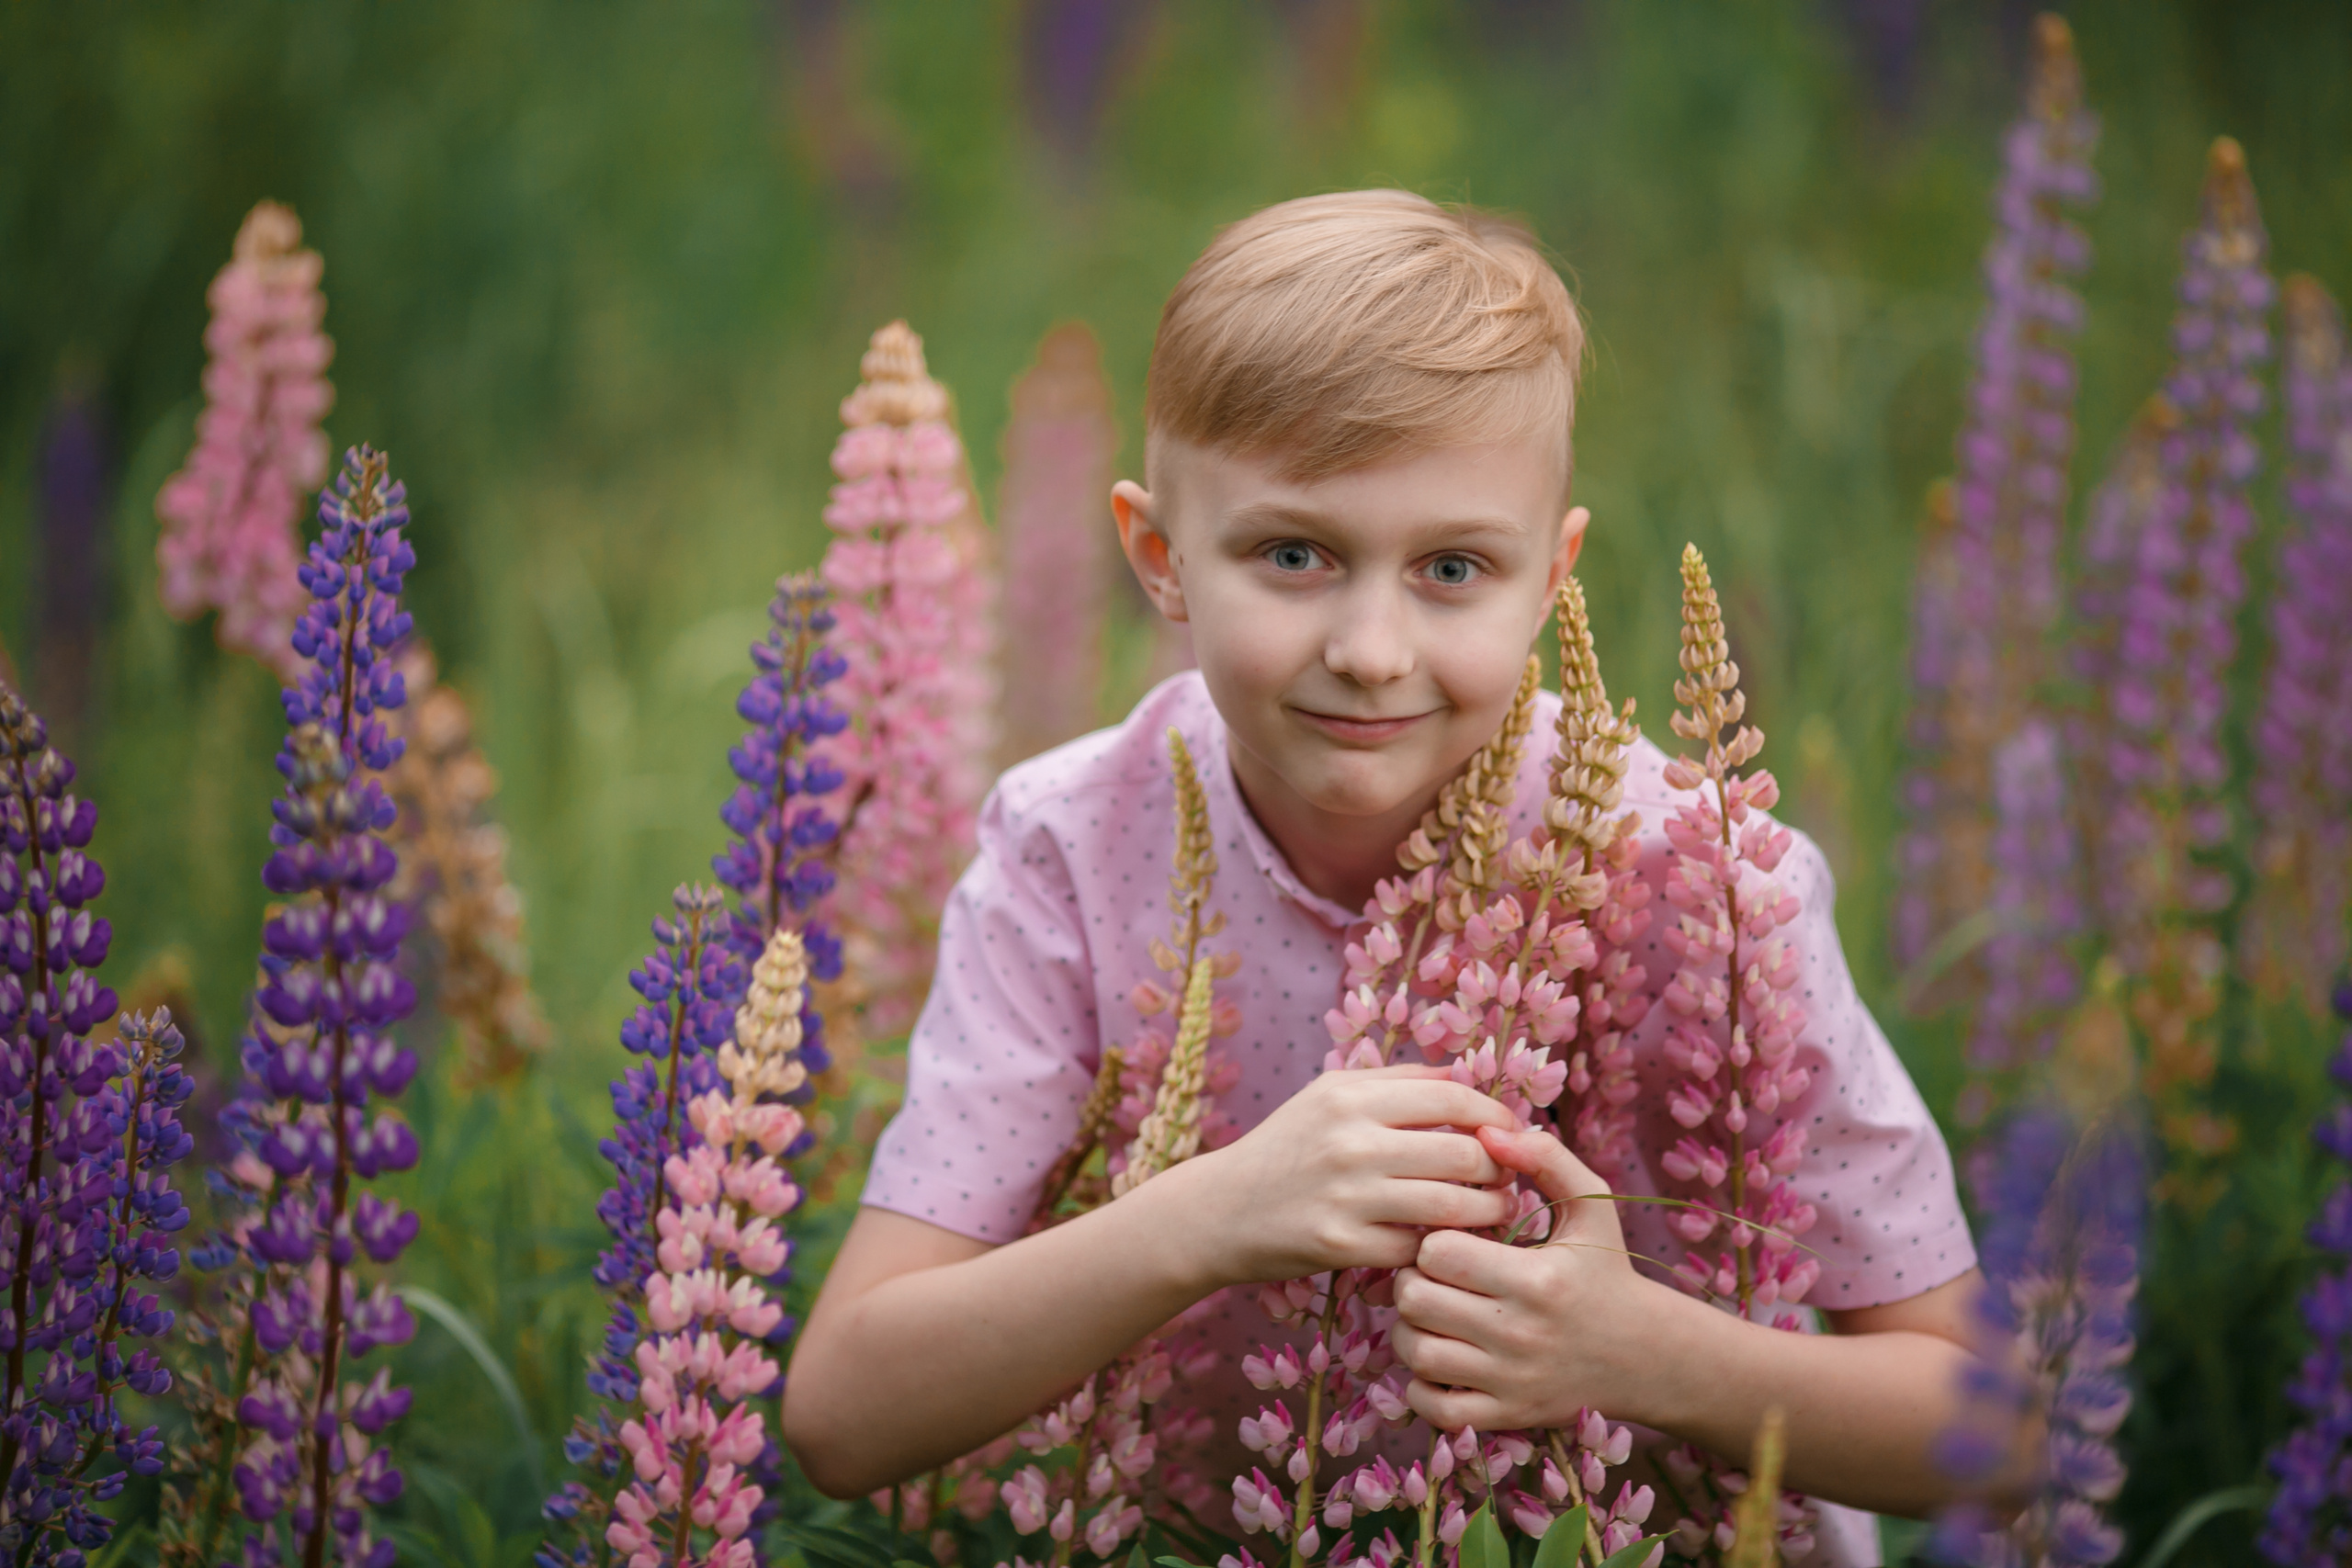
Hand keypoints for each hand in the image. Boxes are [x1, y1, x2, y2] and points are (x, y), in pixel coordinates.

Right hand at [1160, 1065, 1519, 1286]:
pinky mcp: (1341, 1246)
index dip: (1496, 1117)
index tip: (1511, 1135)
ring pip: (1451, 1206)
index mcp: (1353, 1096)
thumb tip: (1464, 1074)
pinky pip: (1417, 1249)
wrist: (1220, 1209)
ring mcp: (1346, 1196)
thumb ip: (1397, 1081)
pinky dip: (1439, 1248)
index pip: (1453, 1097)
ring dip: (1487, 1213)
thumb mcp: (1329, 1095)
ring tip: (1494, 1213)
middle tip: (1508, 1181)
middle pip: (1464, 1154)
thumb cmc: (1286, 1147)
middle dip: (1500, 1170)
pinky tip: (1445, 1243)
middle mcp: (1351, 1141)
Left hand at [1391, 1124, 1676, 1431]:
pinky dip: (1420, 1385)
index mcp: (1536, 1279)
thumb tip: (1486, 1129)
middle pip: (1416, 1300)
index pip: (1438, 1252)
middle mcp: (1520, 1334)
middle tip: (1431, 1273)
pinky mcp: (1506, 1415)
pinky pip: (1434, 1407)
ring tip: (1432, 1311)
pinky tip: (1440, 1356)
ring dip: (1411, 1328)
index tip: (1450, 1237)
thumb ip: (1543, 1157)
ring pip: (1416, 1352)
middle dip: (1413, 1279)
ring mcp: (1511, 1380)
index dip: (1432, 1239)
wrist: (1646, 1353)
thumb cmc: (1607, 1270)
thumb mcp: (1591, 1204)